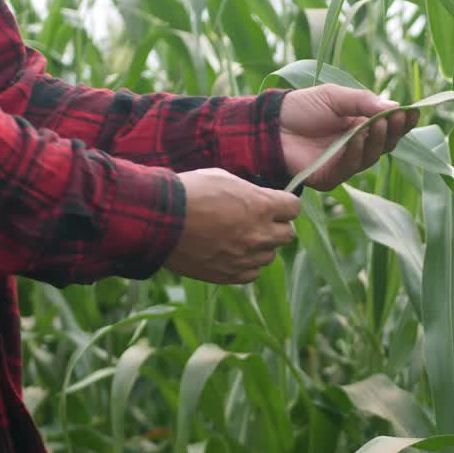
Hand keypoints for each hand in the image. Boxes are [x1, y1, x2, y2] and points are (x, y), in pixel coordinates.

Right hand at [165, 168, 299, 283]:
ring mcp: (245, 257)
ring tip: (239, 237)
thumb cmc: (189, 192)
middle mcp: (259, 234)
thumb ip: (249, 191)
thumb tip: (257, 197)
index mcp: (262, 206)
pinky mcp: (229, 274)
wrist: (159, 220)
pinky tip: (232, 253)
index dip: (284, 204)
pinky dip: (246, 264)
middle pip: (287, 235)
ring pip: (270, 256)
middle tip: (258, 221)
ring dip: (260, 247)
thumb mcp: (223, 178)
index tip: (274, 203)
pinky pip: (252, 274)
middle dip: (276, 226)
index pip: (294, 208)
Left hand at [280, 85, 419, 189]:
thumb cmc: (302, 108)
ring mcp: (344, 163)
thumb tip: (396, 107)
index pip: (389, 126)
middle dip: (394, 130)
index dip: (403, 121)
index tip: (414, 111)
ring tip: (377, 123)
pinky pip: (350, 167)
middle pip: (386, 143)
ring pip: (371, 156)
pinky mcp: (331, 177)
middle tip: (398, 117)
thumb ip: (364, 102)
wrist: (271, 124)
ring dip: (376, 139)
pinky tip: (357, 137)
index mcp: (360, 126)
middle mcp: (356, 146)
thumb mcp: (336, 97)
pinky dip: (356, 151)